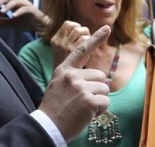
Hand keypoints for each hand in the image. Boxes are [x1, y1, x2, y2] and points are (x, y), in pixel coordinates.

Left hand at [0, 0, 49, 31]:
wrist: (40, 27)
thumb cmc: (28, 22)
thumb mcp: (13, 23)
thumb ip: (4, 22)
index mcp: (16, 2)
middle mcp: (21, 1)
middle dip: (1, 0)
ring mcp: (27, 5)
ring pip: (16, 1)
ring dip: (8, 5)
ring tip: (2, 11)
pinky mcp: (32, 10)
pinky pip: (24, 9)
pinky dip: (18, 12)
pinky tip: (13, 16)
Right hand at [39, 25, 111, 141]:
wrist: (47, 126)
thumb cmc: (54, 108)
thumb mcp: (59, 85)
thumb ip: (74, 77)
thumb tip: (98, 78)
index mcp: (64, 69)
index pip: (82, 50)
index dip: (96, 39)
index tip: (107, 28)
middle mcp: (72, 75)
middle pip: (100, 76)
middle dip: (96, 89)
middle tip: (81, 101)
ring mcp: (80, 87)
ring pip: (104, 89)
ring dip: (98, 101)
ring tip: (82, 108)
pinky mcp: (88, 100)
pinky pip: (105, 102)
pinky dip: (99, 111)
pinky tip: (86, 115)